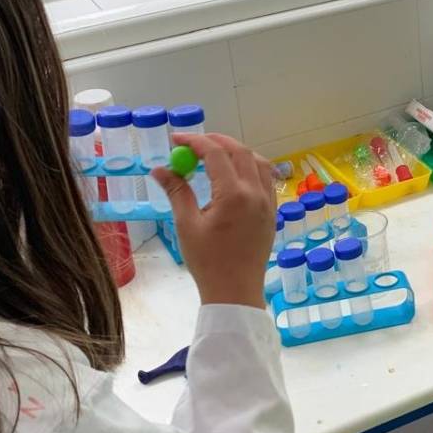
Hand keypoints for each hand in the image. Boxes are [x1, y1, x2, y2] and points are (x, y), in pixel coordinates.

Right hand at [152, 133, 275, 307]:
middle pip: (240, 151)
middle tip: (193, 144)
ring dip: (237, 152)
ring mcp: (268, 202)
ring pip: (258, 162)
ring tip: (214, 156)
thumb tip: (160, 169)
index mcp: (234, 195)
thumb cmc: (207, 261)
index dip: (194, 142)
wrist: (235, 292)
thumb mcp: (187, 224)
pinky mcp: (272, 212)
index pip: (215, 153)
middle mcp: (256, 193)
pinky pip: (266, 179)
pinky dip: (250, 168)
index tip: (176, 140)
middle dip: (216, 142)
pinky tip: (234, 176)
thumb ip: (177, 191)